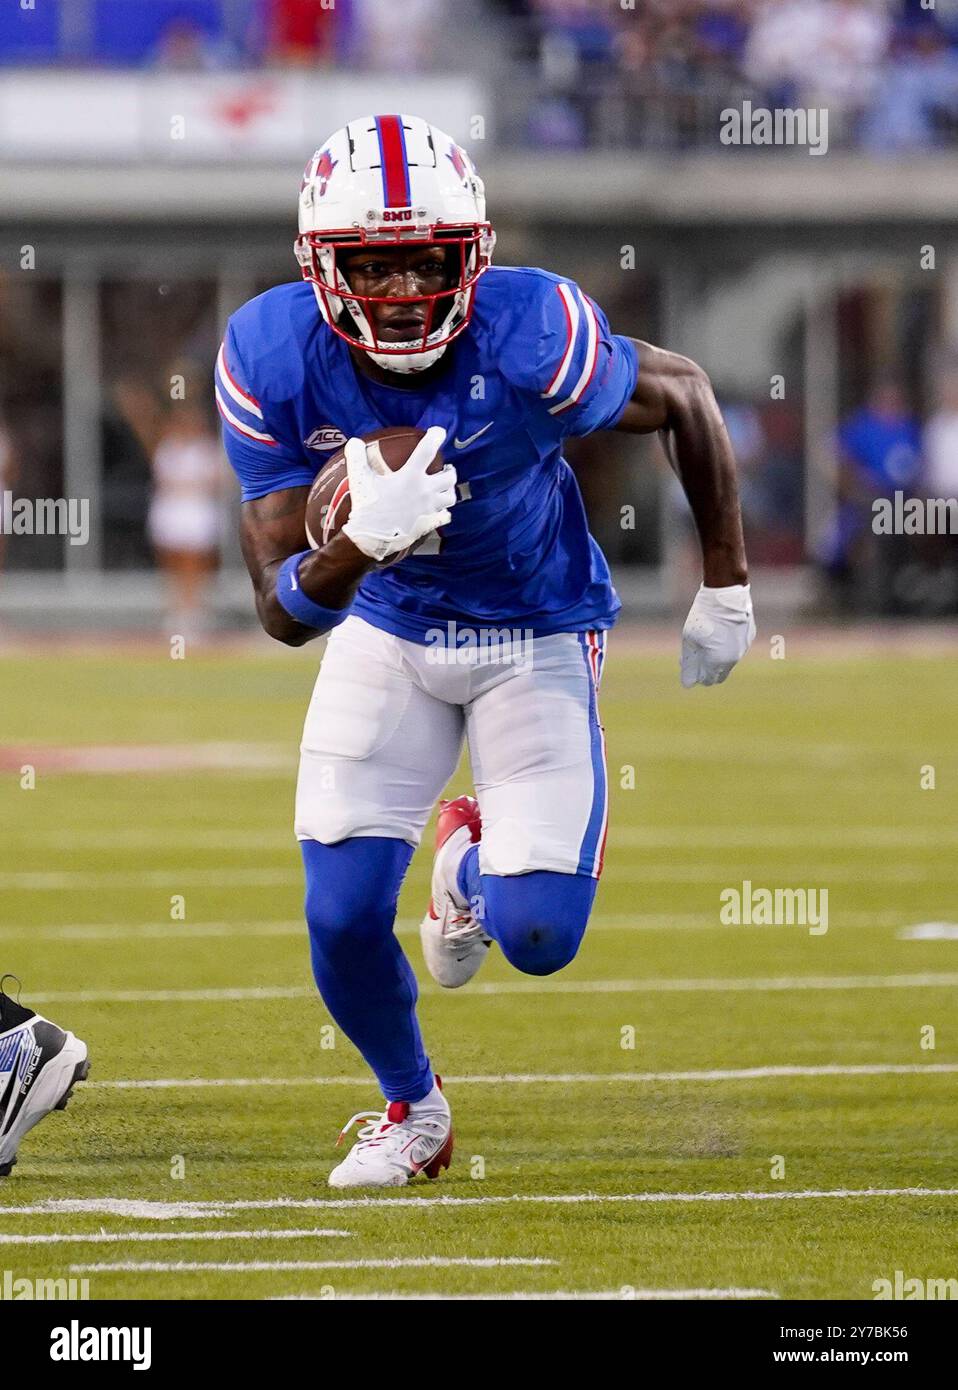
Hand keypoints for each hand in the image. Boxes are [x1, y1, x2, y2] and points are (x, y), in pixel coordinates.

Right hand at [341, 426, 456, 562]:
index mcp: (410, 476)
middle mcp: (424, 490)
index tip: (439, 432)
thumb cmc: (367, 506)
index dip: (436, 437)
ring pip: (451, 497)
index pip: (427, 450)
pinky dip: (444, 512)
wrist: (371, 537)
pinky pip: (445, 516)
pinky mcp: (429, 523)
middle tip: (445, 469)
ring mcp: (429, 508)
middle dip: (449, 471)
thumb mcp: (359, 479)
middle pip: (449, 476)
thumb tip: (354, 441)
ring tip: (443, 488)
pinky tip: (439, 511)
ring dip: (449, 490)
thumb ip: (357, 458)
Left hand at [680, 582, 754, 687]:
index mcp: (718, 661)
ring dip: (717, 656)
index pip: (708, 680)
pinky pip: (737, 646)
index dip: (696, 676)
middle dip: (707, 670)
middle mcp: (734, 658)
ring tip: (706, 639)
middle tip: (695, 658)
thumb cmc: (704, 615)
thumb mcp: (690, 639)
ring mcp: (744, 647)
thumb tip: (687, 683)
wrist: (726, 592)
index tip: (688, 666)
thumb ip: (689, 662)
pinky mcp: (749, 636)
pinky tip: (720, 629)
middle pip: (720, 674)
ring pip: (729, 660)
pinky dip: (727, 644)